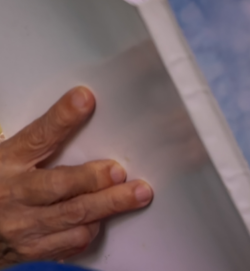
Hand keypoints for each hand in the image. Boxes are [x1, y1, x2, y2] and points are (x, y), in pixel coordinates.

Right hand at [0, 87, 152, 266]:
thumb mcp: (10, 155)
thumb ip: (44, 137)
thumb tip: (82, 102)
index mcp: (8, 163)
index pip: (37, 137)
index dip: (62, 118)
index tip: (84, 99)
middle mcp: (14, 195)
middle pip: (61, 185)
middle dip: (97, 178)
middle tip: (122, 172)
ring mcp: (22, 227)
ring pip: (73, 217)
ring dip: (107, 207)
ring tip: (135, 195)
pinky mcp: (30, 251)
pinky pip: (69, 243)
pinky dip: (89, 231)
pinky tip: (101, 220)